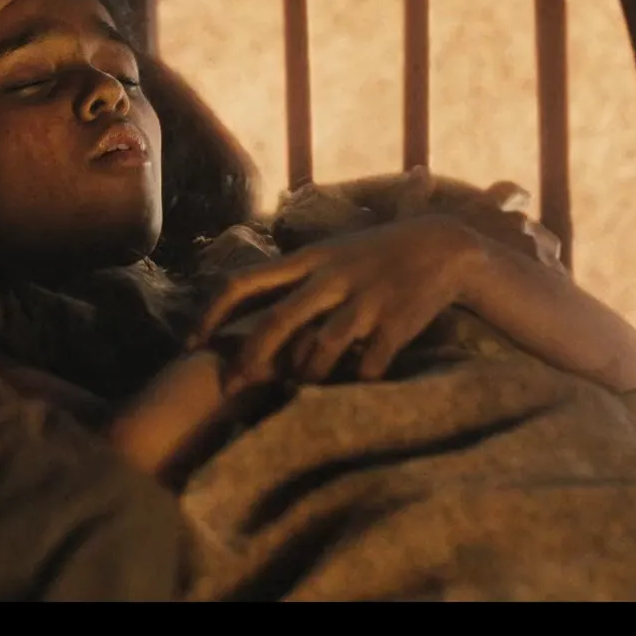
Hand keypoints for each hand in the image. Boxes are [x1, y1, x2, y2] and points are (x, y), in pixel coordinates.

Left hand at [189, 215, 487, 386]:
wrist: (444, 244)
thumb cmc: (375, 253)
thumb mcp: (329, 253)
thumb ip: (292, 277)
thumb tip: (242, 302)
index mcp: (307, 259)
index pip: (244, 282)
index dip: (211, 314)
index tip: (191, 343)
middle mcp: (331, 277)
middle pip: (277, 322)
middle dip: (249, 359)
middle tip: (231, 387)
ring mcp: (365, 299)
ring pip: (321, 347)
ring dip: (304, 376)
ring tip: (297, 391)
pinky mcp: (398, 320)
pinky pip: (370, 362)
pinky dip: (358, 380)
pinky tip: (352, 389)